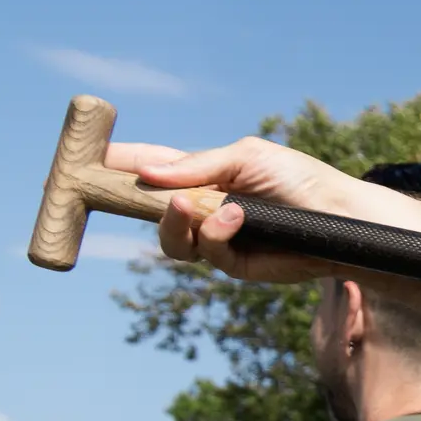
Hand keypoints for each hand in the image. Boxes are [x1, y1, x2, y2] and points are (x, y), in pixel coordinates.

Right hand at [106, 136, 362, 285]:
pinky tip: (235, 216)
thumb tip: (146, 174)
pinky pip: (204, 251)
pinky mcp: (232, 263)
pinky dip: (213, 232)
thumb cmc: (298, 178)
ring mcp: (213, 237)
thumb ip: (196, 165)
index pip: (147, 169)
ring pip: (169, 238)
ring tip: (192, 204)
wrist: (340, 215)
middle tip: (106, 189)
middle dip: (120, 200)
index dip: (112, 167)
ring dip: (173, 220)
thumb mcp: (246, 157)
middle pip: (144, 209)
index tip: (79, 162)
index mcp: (201, 174)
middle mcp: (201, 207)